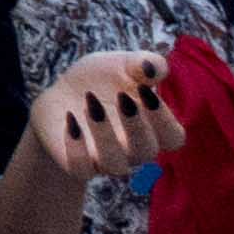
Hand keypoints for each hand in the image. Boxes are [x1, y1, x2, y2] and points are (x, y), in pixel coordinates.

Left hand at [33, 48, 181, 187]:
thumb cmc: (101, 81)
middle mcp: (133, 150)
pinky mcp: (76, 163)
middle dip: (136, 125)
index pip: (173, 137)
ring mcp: (105, 160)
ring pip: (115, 164)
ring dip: (105, 135)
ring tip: (91, 105)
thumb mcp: (122, 64)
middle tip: (121, 97)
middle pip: (147, 151)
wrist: (60, 94)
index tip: (145, 90)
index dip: (164, 118)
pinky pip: (81, 169)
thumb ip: (144, 63)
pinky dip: (76, 149)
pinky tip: (70, 120)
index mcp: (152, 128)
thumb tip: (154, 67)